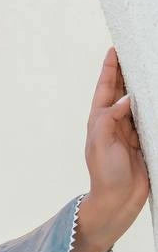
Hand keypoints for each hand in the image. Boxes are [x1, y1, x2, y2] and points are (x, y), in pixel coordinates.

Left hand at [75, 46, 149, 251]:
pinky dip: (153, 107)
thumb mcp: (101, 143)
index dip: (109, 69)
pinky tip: (156, 96)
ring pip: (138, 103)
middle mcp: (114, 123)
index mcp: (99, 120)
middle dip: (128, 73)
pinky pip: (150, 119)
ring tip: (149, 69)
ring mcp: (130, 132)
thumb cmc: (104, 174)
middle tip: (135, 52)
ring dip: (143, 88)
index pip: (105, 88)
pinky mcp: (144, 142)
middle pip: (122, 92)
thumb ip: (110, 118)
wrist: (118, 202)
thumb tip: (126, 99)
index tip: (114, 49)